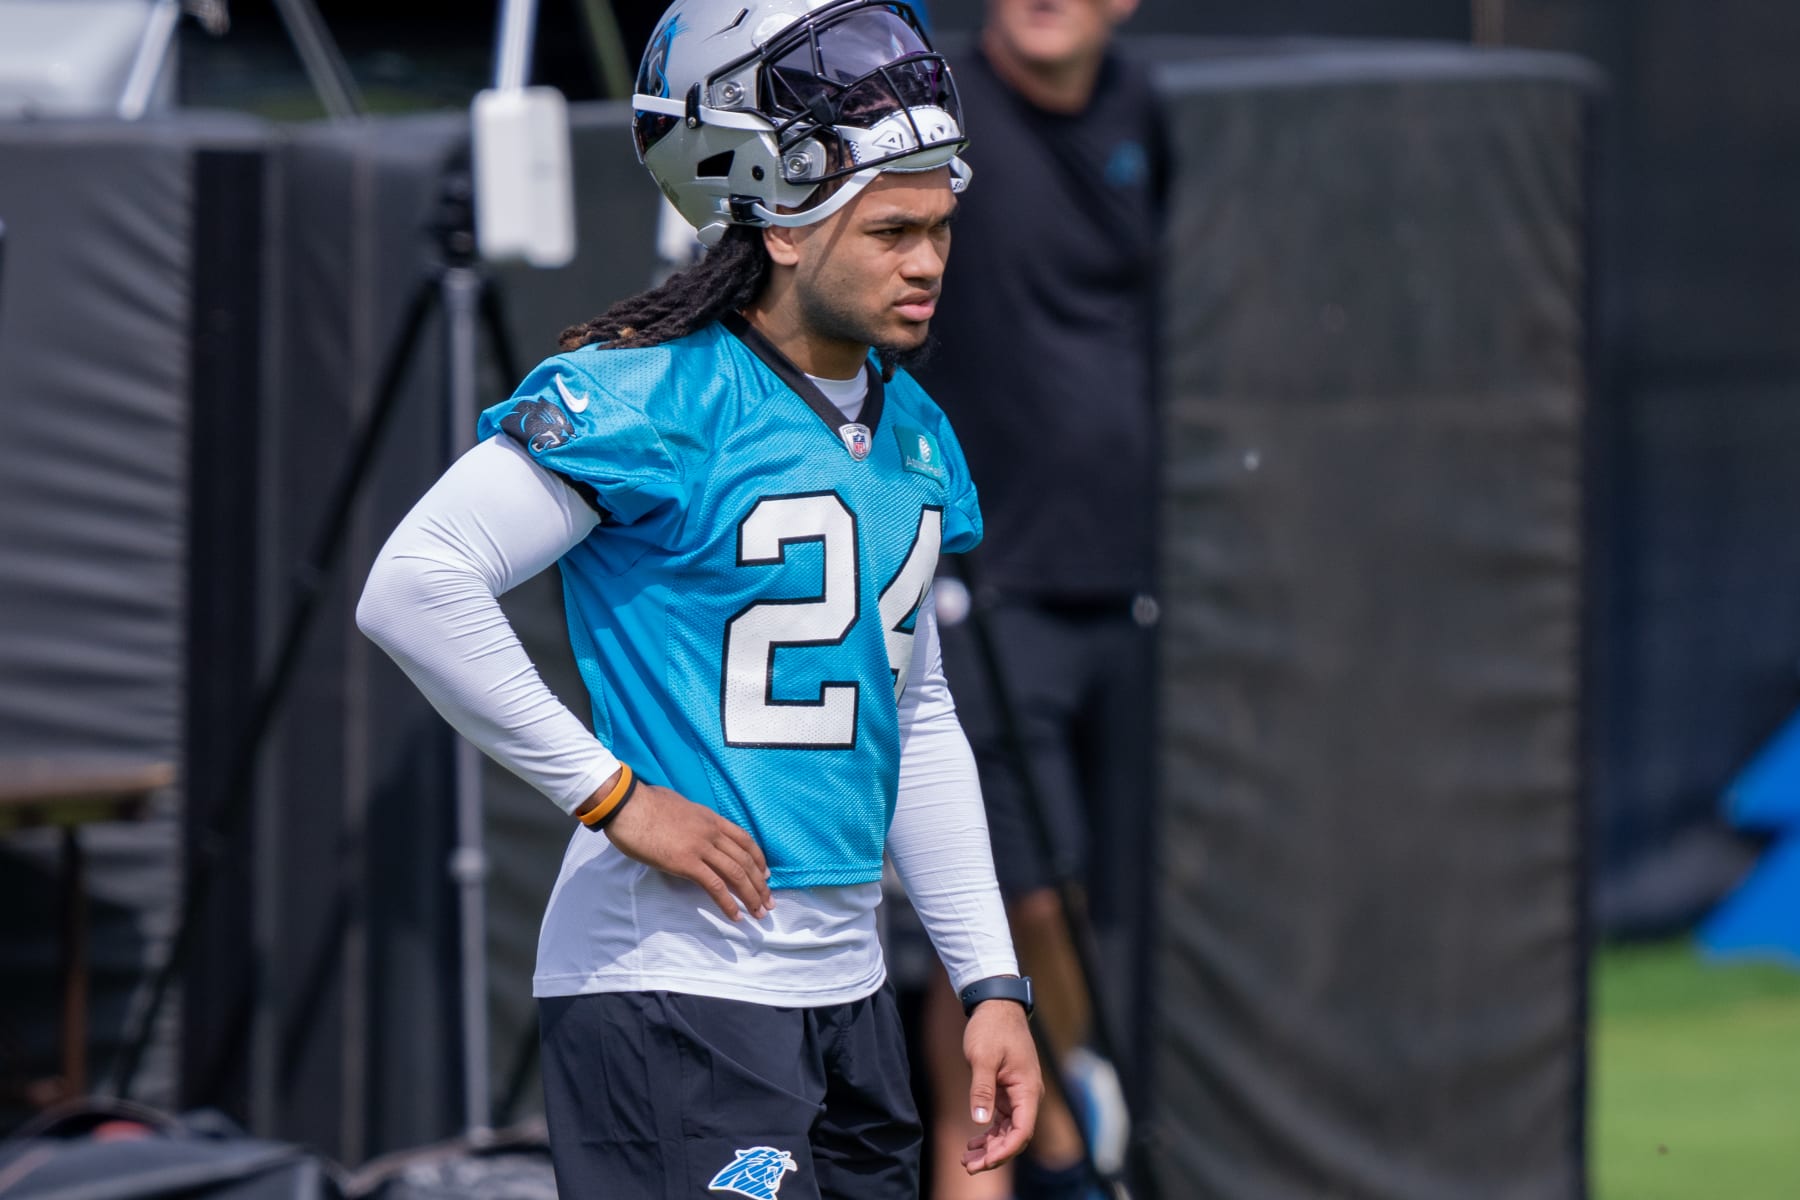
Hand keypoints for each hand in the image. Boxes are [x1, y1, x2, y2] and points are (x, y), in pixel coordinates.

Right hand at [581, 772, 774, 920]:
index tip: (766, 875)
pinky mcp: (686, 862)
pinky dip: (728, 903)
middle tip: (769, 903)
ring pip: (736, 874)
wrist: (627, 805)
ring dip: (750, 896)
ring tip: (759, 913)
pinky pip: (714, 885)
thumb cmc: (645, 804)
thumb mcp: (679, 806)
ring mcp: (701, 847)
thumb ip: (691, 818)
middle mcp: (712, 832)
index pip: (744, 840)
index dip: (758, 859)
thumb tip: (689, 824)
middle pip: (745, 860)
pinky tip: (735, 915)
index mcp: (710, 818)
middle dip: (760, 884)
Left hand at [961, 997, 1041, 1173]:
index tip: (985, 1161)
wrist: (997, 1006)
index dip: (1005, 1150)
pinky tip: (973, 1142)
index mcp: (1027, 1089)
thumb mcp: (983, 1057)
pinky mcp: (1007, 1091)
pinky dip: (988, 1133)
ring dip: (990, 1146)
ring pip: (1008, 1130)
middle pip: (1015, 1136)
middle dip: (994, 1154)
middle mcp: (1027, 1095)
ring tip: (966, 1159)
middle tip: (968, 1166)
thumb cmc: (992, 1028)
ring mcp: (1018, 1094)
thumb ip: (982, 1089)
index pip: (1022, 1130)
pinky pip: (1002, 1120)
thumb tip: (979, 1121)